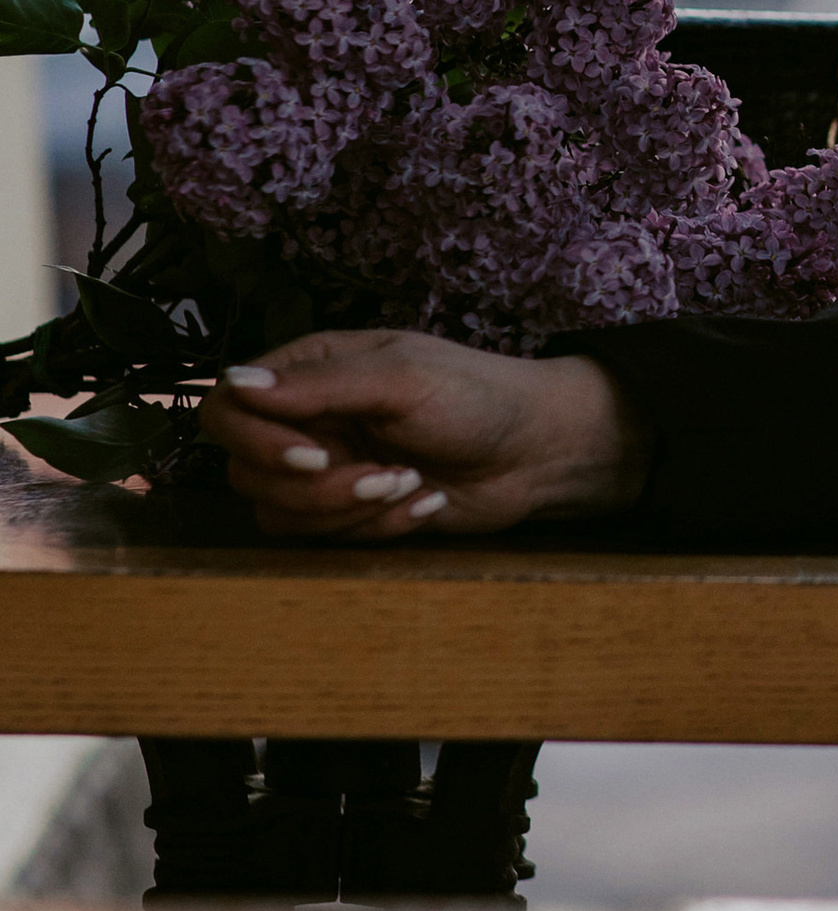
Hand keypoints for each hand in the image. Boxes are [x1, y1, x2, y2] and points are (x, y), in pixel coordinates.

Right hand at [197, 332, 647, 545]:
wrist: (537, 451)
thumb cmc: (478, 395)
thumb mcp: (402, 378)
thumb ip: (319, 384)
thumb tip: (235, 382)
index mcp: (311, 370)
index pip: (227, 408)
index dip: (255, 441)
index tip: (313, 456)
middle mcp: (307, 420)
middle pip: (243, 472)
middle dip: (316, 488)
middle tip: (385, 472)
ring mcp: (326, 470)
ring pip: (278, 515)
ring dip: (350, 510)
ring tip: (411, 482)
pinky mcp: (350, 514)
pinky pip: (323, 541)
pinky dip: (376, 528)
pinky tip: (424, 501)